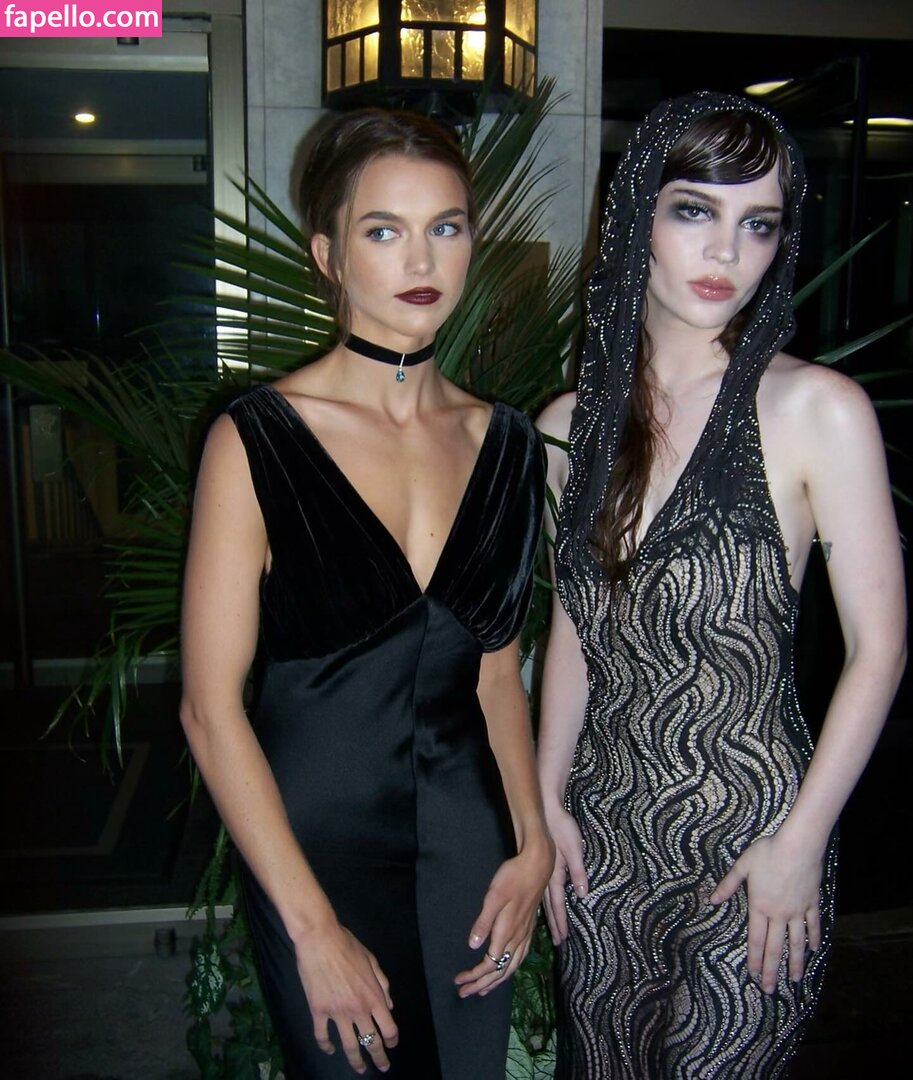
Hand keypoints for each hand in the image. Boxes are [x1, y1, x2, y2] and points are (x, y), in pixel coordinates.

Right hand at [294, 921, 398, 1073]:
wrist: (320, 940)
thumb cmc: (348, 946)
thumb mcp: (372, 961)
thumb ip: (382, 985)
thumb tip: (389, 1006)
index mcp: (373, 996)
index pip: (388, 1027)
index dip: (392, 1039)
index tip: (392, 1044)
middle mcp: (358, 1009)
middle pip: (371, 1041)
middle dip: (379, 1057)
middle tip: (382, 1067)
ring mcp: (337, 1012)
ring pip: (349, 1045)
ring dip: (356, 1061)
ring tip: (359, 1069)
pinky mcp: (318, 1011)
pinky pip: (322, 1035)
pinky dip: (326, 1046)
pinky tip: (330, 1050)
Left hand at [453, 837, 553, 997]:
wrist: (538, 865)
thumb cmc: (513, 877)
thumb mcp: (494, 896)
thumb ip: (484, 921)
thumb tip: (473, 946)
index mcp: (507, 932)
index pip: (490, 964)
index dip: (474, 976)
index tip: (458, 981)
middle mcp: (518, 938)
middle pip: (501, 971)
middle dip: (482, 985)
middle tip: (465, 993)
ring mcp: (526, 934)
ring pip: (512, 967)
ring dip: (496, 981)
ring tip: (483, 990)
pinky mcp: (530, 928)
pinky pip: (521, 958)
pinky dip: (510, 969)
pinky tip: (507, 969)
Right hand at [542, 803, 587, 944]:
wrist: (545, 810)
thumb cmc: (562, 828)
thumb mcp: (574, 849)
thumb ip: (577, 871)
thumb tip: (581, 894)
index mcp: (555, 874)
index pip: (558, 904)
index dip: (560, 922)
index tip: (561, 939)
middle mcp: (546, 876)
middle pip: (549, 906)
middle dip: (553, 923)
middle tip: (557, 941)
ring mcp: (542, 870)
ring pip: (543, 898)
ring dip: (548, 914)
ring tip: (551, 927)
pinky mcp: (541, 864)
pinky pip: (541, 889)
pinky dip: (543, 901)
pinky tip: (544, 903)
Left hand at [710, 833, 822, 994]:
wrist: (798, 846)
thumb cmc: (767, 853)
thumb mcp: (742, 866)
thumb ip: (728, 885)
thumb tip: (712, 900)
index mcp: (760, 907)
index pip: (756, 940)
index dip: (755, 959)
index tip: (754, 976)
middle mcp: (779, 914)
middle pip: (775, 948)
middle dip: (771, 971)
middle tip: (769, 990)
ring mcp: (798, 911)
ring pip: (796, 942)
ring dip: (795, 962)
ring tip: (795, 979)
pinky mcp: (812, 904)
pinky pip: (813, 925)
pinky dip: (813, 938)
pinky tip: (813, 950)